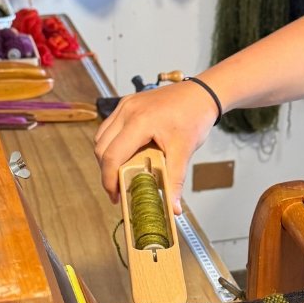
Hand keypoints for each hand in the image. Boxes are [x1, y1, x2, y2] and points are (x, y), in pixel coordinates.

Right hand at [94, 80, 220, 213]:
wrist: (202, 93)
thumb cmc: (194, 117)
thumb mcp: (184, 150)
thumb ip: (175, 180)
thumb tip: (173, 208)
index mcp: (138, 121)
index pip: (112, 155)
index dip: (109, 180)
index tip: (116, 197)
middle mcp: (126, 110)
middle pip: (101, 148)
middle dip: (106, 172)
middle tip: (117, 191)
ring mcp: (125, 105)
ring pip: (101, 137)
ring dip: (107, 158)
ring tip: (120, 176)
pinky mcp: (127, 104)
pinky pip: (109, 127)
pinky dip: (111, 145)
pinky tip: (124, 157)